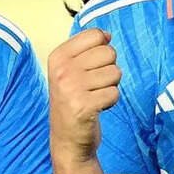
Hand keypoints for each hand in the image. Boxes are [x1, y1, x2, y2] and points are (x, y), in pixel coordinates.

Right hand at [47, 28, 121, 163]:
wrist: (67, 139)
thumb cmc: (73, 101)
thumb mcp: (70, 70)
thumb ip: (86, 49)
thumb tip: (107, 35)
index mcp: (58, 56)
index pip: (96, 35)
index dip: (102, 50)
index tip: (91, 67)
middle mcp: (61, 70)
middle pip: (108, 52)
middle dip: (108, 69)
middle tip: (94, 85)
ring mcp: (71, 88)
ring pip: (115, 73)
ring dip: (110, 86)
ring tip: (94, 96)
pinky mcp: (83, 106)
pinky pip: (114, 93)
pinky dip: (110, 101)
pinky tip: (97, 108)